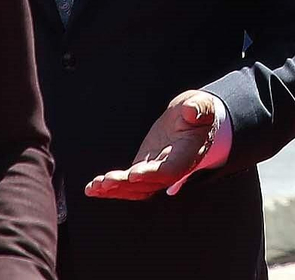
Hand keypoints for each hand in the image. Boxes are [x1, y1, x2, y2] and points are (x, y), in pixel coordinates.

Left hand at [84, 90, 219, 200]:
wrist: (193, 119)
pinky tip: (94, 188)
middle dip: (126, 185)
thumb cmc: (198, 111)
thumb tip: (192, 111)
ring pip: (136, 188)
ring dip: (116, 190)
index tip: (133, 174)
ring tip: (96, 187)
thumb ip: (198, 108)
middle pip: (149, 184)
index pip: (169, 171)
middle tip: (107, 181)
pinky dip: (112, 188)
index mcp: (187, 156)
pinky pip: (129, 184)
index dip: (152, 174)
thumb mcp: (200, 105)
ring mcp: (156, 171)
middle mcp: (171, 169)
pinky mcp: (144, 168)